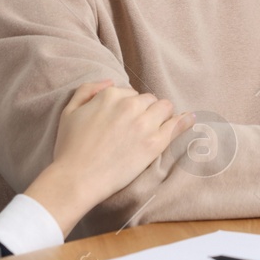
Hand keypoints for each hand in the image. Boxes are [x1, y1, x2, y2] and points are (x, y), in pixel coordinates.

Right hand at [26, 81, 191, 235]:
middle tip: (138, 127)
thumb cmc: (69, 148)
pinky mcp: (154, 143)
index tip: (124, 121)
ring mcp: (144, 124)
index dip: (128, 107)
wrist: (76, 179)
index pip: (129, 93)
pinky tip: (191, 118)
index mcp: (110, 95)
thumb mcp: (69, 111)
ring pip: (165, 107)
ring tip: (156, 127)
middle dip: (145, 110)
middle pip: (149, 100)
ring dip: (161, 115)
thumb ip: (88, 90)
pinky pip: (177, 125)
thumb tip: (110, 81)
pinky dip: (185, 120)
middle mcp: (129, 105)